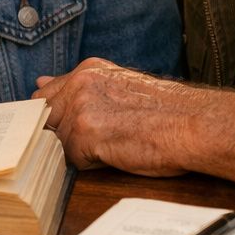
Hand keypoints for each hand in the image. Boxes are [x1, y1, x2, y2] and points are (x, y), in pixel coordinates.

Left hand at [36, 58, 234, 203]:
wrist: (195, 125)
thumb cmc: (165, 111)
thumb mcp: (117, 87)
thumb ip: (76, 86)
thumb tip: (39, 84)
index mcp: (88, 70)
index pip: (45, 97)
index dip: (56, 119)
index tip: (72, 127)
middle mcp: (80, 83)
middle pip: (47, 121)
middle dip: (65, 135)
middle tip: (101, 139)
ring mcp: (81, 108)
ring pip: (60, 142)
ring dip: (82, 150)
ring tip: (115, 143)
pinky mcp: (87, 134)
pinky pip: (74, 160)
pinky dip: (93, 164)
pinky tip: (117, 153)